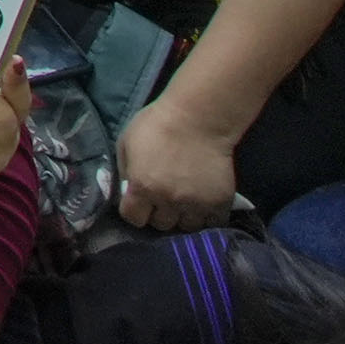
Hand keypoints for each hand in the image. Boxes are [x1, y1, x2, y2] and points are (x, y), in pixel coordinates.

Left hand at [114, 101, 237, 232]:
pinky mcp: (219, 202)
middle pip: (161, 224)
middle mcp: (168, 200)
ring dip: (183, 216)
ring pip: (187, 227)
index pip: (133, 218)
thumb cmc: (158, 124)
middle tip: (164, 198)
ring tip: (184, 201)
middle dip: (159, 213)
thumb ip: (125, 171)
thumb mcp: (127, 142)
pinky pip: (213, 223)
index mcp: (142, 187)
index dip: (135, 211)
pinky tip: (203, 204)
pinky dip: (208, 217)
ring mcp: (195, 204)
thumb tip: (127, 192)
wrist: (198, 116)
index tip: (139, 202)